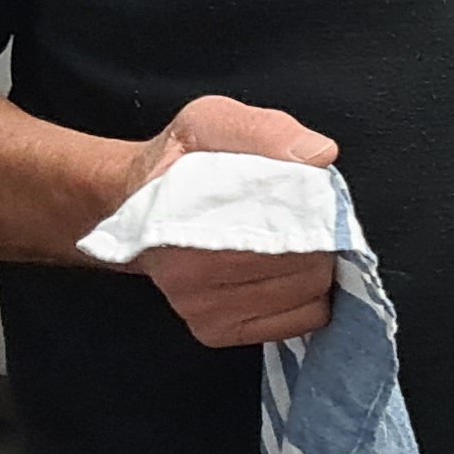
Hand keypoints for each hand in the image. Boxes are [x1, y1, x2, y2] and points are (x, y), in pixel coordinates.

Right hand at [117, 94, 341, 346]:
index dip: (312, 208)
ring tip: (293, 241)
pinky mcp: (218, 331)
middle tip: (304, 216)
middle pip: (306, 263)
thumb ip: (264, 132)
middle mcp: (189, 273)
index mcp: (185, 217)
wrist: (133, 205)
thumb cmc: (181, 163)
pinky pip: (300, 320)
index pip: (283, 225)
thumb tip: (319, 154)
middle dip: (320, 236)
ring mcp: (202, 309)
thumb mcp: (212, 123)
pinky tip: (285, 272)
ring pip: (308, 293)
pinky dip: (308, 296)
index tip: (312, 194)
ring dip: (316, 266)